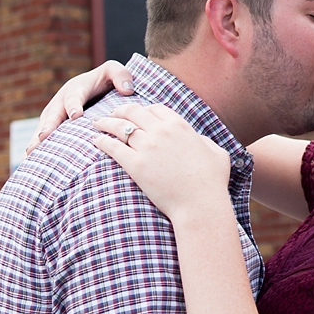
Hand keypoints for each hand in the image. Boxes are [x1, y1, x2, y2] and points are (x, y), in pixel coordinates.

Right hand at [30, 60, 133, 154]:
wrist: (94, 89)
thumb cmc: (105, 81)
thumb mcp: (113, 72)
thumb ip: (121, 75)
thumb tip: (127, 90)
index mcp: (76, 89)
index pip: (74, 97)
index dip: (74, 105)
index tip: (75, 115)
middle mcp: (61, 102)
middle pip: (53, 114)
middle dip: (48, 125)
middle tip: (44, 136)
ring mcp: (54, 116)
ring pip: (44, 128)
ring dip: (37, 140)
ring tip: (32, 153)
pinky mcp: (52, 128)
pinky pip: (44, 139)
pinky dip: (39, 149)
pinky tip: (33, 163)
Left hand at [88, 104, 231, 219]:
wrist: (200, 205)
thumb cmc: (212, 182)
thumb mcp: (217, 153)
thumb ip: (205, 141)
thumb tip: (199, 138)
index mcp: (180, 126)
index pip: (155, 108)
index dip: (144, 109)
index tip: (136, 113)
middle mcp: (162, 132)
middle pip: (134, 112)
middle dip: (120, 110)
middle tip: (111, 114)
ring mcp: (147, 147)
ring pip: (119, 127)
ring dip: (106, 123)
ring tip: (98, 123)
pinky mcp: (135, 165)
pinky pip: (113, 147)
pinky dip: (102, 142)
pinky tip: (96, 141)